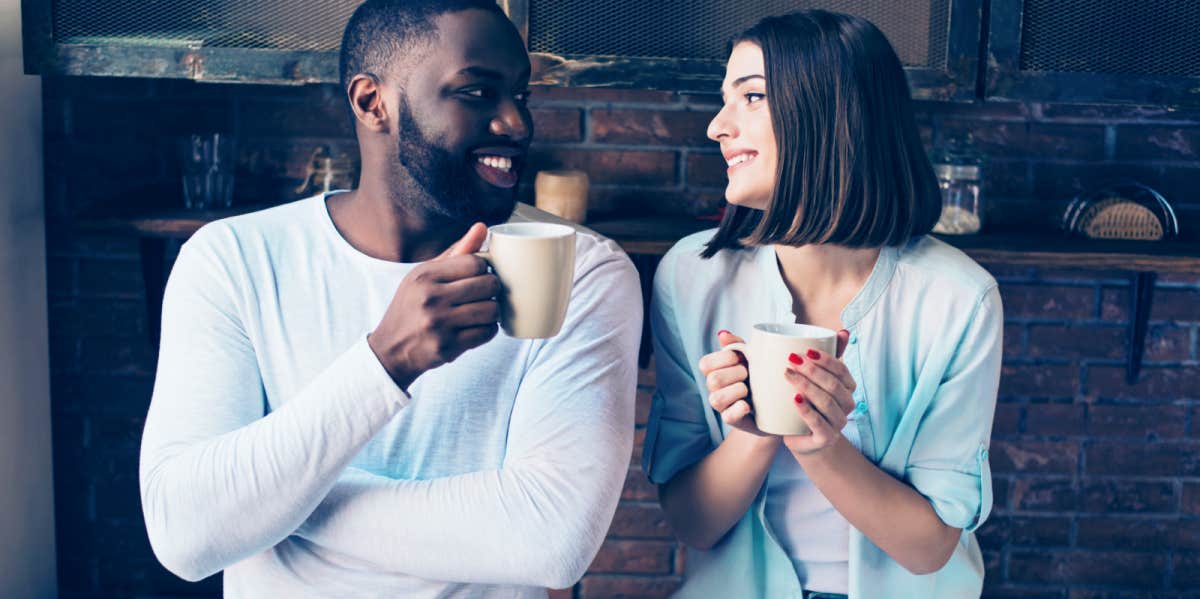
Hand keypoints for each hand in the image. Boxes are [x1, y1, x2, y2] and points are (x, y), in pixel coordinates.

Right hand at [368, 223, 499, 388]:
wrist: (391, 349)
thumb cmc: (411, 306)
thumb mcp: (424, 275)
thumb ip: (456, 252)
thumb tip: (483, 227)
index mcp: (424, 276)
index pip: (475, 263)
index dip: (484, 269)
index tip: (479, 276)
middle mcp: (431, 298)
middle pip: (488, 285)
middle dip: (492, 289)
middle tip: (484, 294)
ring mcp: (439, 324)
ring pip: (492, 310)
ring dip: (493, 311)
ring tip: (483, 310)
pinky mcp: (448, 347)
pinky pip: (487, 333)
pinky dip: (488, 329)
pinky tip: (478, 326)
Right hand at [699, 330, 772, 437]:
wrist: (774, 401)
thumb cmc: (757, 374)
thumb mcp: (750, 356)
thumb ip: (736, 344)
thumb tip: (723, 334)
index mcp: (715, 371)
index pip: (705, 363)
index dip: (725, 358)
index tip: (742, 358)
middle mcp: (714, 389)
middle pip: (713, 380)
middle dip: (735, 374)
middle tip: (749, 373)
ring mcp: (721, 406)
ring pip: (716, 399)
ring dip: (738, 390)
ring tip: (750, 389)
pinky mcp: (732, 420)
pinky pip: (729, 416)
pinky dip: (740, 408)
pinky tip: (749, 404)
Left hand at [782, 330, 855, 455]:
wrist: (805, 438)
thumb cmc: (812, 403)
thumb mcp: (820, 379)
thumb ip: (831, 355)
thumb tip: (843, 331)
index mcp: (848, 388)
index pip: (842, 371)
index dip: (826, 359)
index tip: (806, 350)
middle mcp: (848, 405)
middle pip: (832, 385)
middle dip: (812, 371)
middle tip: (791, 360)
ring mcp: (838, 423)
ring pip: (826, 402)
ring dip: (806, 386)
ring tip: (788, 374)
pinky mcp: (826, 438)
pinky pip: (818, 423)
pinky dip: (806, 410)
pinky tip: (795, 398)